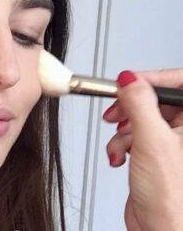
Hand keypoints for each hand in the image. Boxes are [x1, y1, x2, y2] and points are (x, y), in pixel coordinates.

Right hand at [103, 69, 182, 229]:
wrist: (161, 229)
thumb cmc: (174, 199)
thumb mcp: (152, 141)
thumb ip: (139, 104)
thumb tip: (129, 79)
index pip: (178, 82)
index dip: (151, 78)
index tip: (128, 82)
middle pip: (154, 100)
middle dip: (130, 108)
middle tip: (116, 112)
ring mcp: (172, 141)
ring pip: (140, 118)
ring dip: (123, 130)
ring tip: (121, 144)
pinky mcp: (155, 153)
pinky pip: (134, 135)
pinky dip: (122, 143)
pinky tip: (121, 156)